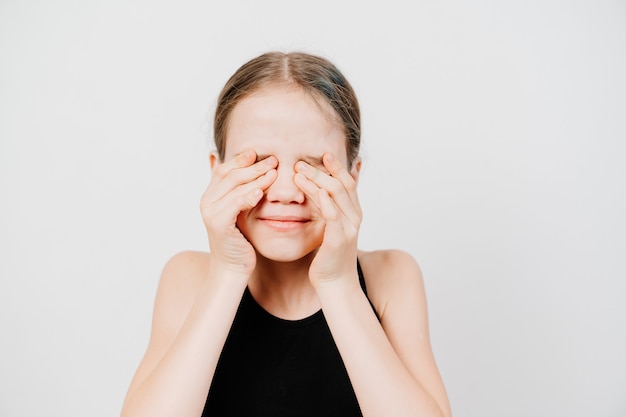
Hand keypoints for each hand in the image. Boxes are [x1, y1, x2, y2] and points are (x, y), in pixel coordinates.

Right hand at [200, 151, 276, 275]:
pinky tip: (262, 191)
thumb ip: (239, 193)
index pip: (225, 170)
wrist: (232, 267)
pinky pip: (235, 204)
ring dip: (256, 178)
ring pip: (235, 188)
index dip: (241, 159)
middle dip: (253, 166)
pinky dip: (248, 196)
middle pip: (230, 175)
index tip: (259, 153)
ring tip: (273, 172)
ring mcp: (210, 212)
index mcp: (211, 196)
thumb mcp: (238, 212)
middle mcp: (207, 201)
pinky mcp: (218, 224)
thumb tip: (244, 175)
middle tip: (273, 160)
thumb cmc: (239, 240)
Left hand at [294, 153, 361, 284]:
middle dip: (322, 170)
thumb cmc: (330, 255)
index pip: (348, 182)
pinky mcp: (338, 240)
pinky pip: (333, 216)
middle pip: (341, 185)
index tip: (323, 154)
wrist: (336, 283)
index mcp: (353, 212)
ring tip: (298, 172)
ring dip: (317, 181)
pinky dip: (324, 202)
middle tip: (301, 162)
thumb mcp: (333, 226)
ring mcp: (348, 228)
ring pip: (336, 196)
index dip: (337, 167)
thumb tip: (325, 189)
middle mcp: (354, 217)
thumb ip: (332, 206)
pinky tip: (314, 192)